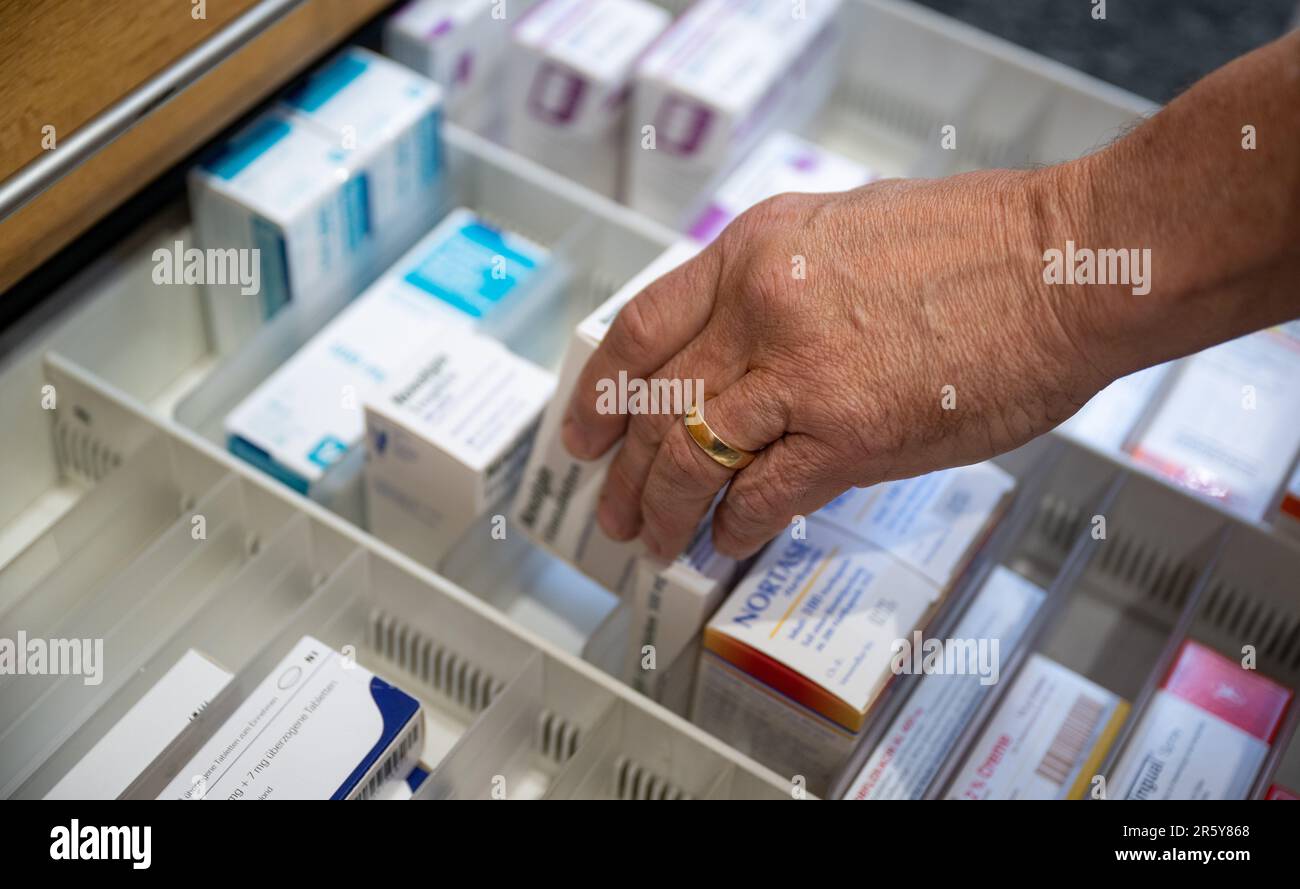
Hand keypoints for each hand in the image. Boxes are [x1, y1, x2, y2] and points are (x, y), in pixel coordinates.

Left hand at [560, 165, 1111, 560]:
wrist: (1068, 266)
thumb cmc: (977, 243)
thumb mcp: (842, 229)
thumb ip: (774, 283)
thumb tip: (731, 341)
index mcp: (753, 252)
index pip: (639, 330)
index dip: (598, 392)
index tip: (582, 432)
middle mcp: (759, 311)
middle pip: (653, 407)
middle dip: (620, 473)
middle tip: (609, 512)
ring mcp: (800, 376)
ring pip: (690, 459)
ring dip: (663, 513)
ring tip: (653, 543)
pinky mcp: (850, 437)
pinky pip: (762, 496)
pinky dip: (735, 527)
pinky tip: (727, 543)